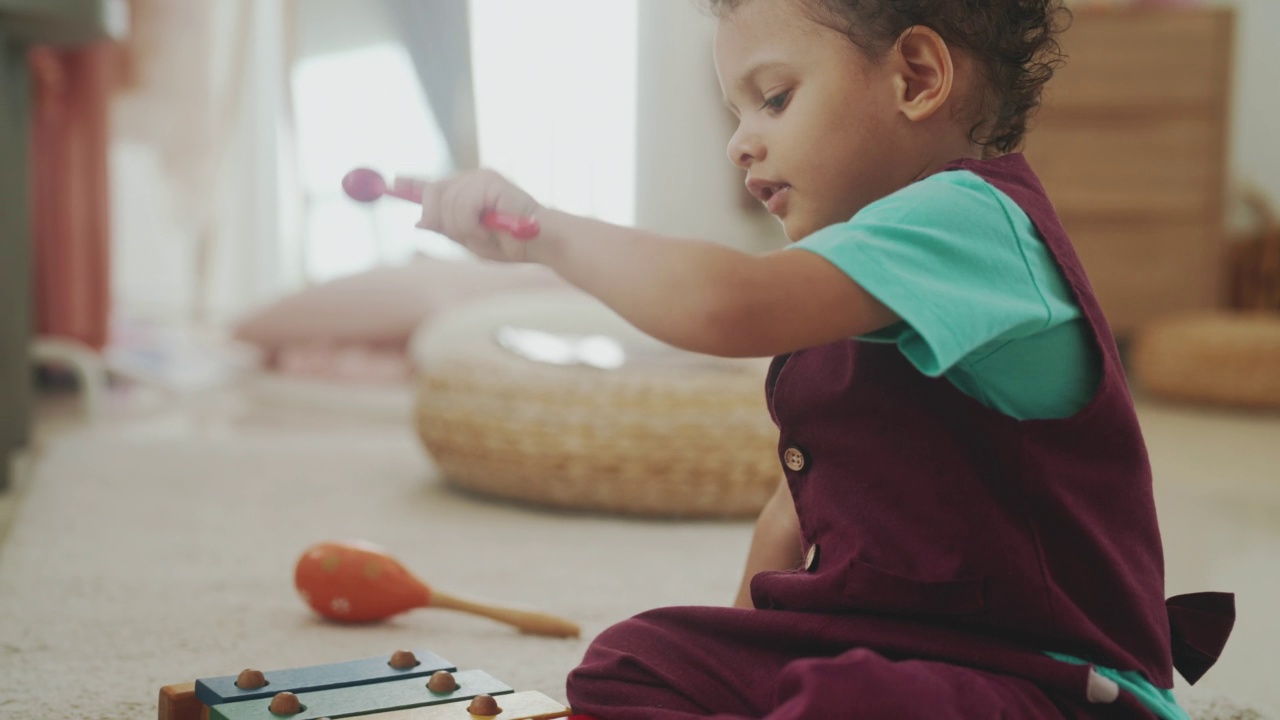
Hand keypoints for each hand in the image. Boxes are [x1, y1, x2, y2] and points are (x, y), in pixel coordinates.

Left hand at [405, 169, 542, 262]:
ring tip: (486, 235)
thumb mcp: (470, 239)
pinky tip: (489, 230)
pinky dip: (472, 226)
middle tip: (466, 236)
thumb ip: (446, 228)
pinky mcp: (490, 181)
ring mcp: (481, 177)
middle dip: (442, 220)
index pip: (433, 184)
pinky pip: (463, 206)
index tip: (395, 182)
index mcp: (467, 191)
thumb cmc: (510, 244)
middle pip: (433, 193)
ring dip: (462, 229)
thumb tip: (419, 222)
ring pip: (447, 204)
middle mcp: (472, 179)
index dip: (412, 184)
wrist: (540, 244)